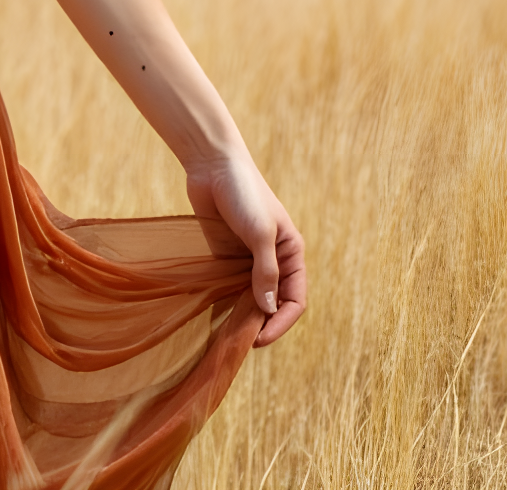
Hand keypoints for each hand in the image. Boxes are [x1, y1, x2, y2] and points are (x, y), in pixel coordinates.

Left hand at [184, 154, 305, 345]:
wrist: (212, 165)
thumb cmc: (243, 194)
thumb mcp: (259, 233)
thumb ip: (265, 271)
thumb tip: (266, 309)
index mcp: (291, 253)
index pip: (295, 299)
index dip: (281, 322)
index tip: (260, 339)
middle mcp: (273, 259)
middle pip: (273, 302)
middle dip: (262, 323)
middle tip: (241, 341)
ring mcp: (247, 258)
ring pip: (250, 297)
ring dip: (242, 315)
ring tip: (227, 334)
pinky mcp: (225, 255)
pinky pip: (228, 285)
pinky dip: (224, 301)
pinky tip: (212, 314)